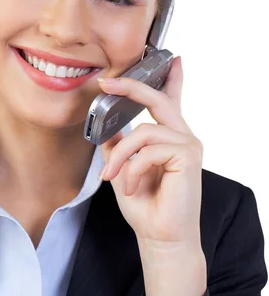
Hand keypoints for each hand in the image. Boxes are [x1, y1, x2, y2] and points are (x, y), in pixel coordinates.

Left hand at [97, 56, 206, 295]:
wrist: (159, 236)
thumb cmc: (145, 204)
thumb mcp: (122, 167)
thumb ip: (119, 144)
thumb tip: (107, 126)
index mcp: (169, 137)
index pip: (171, 101)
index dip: (171, 78)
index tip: (170, 59)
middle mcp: (182, 136)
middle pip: (158, 100)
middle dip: (133, 87)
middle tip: (108, 82)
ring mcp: (188, 145)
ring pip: (142, 132)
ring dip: (121, 156)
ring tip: (115, 177)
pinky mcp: (188, 156)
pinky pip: (148, 149)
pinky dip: (133, 168)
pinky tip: (133, 186)